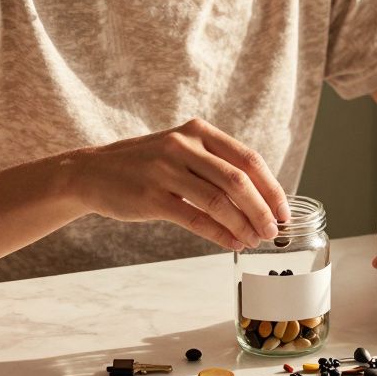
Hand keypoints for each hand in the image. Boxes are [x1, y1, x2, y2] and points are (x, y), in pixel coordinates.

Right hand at [68, 118, 289, 250]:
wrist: (93, 172)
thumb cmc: (145, 166)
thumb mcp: (181, 151)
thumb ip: (215, 166)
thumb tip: (260, 199)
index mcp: (198, 132)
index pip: (248, 159)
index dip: (271, 187)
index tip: (283, 211)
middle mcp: (183, 145)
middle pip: (237, 180)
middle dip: (262, 209)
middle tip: (273, 231)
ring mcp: (166, 170)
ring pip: (218, 201)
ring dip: (243, 225)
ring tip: (254, 240)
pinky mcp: (151, 197)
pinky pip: (195, 218)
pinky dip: (219, 234)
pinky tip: (231, 243)